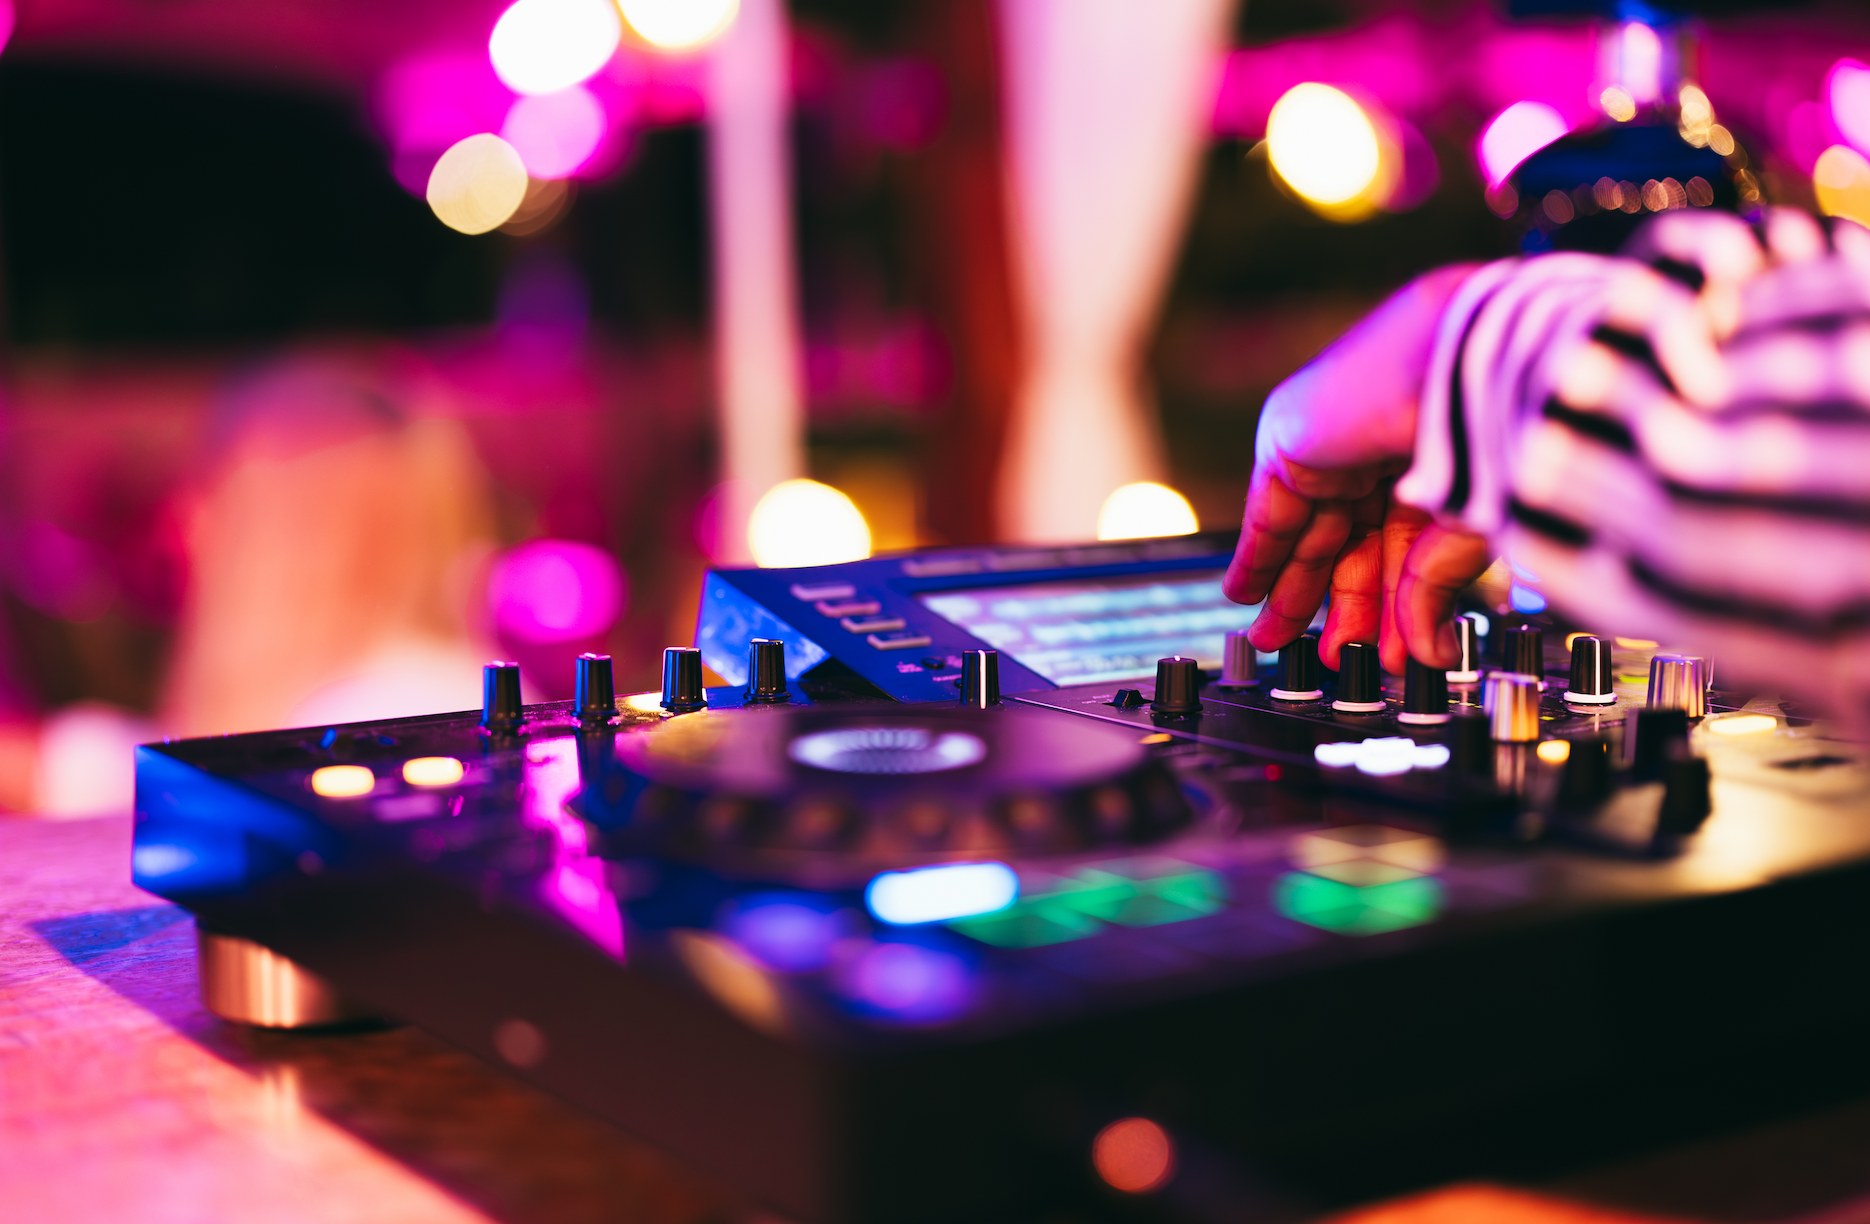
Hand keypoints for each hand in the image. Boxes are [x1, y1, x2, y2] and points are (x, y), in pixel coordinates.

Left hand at [1222, 265, 1490, 673]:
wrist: (1475, 362)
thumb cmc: (1499, 423)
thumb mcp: (1468, 524)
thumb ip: (1432, 588)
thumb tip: (1425, 654)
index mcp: (1445, 453)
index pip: (1408, 544)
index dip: (1396, 603)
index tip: (1389, 654)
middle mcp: (1389, 445)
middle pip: (1355, 542)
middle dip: (1343, 605)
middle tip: (1334, 658)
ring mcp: (1339, 439)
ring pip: (1312, 532)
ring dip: (1296, 591)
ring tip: (1281, 642)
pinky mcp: (1292, 441)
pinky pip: (1269, 510)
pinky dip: (1256, 555)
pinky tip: (1242, 593)